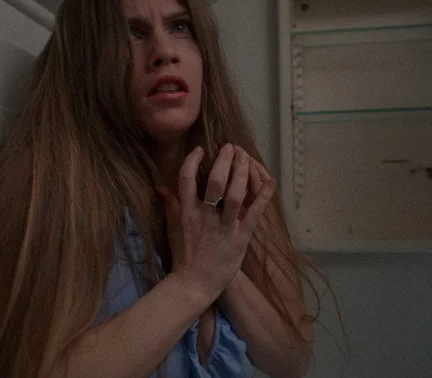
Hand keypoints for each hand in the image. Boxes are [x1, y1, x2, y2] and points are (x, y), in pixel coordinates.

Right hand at [156, 144, 275, 301]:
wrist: (195, 284)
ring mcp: (224, 227)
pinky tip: (270, 181)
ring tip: (246, 157)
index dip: (193, 161)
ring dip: (242, 173)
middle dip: (224, 161)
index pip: (186, 180)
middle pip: (215, 182)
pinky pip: (254, 213)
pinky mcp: (240, 238)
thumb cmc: (183, 256)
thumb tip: (162, 187)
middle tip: (231, 147)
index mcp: (186, 213)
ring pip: (236, 194)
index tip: (201, 149)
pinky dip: (263, 196)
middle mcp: (205, 217)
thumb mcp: (173, 229)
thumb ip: (170, 206)